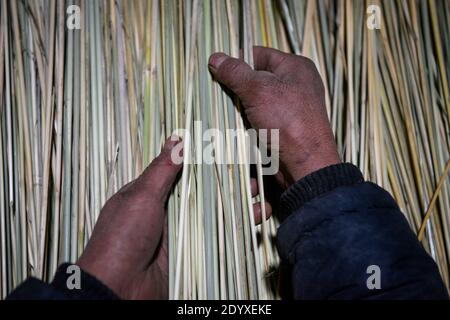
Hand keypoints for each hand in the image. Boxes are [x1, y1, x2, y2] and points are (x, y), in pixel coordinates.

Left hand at [76, 137, 271, 298]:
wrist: (118, 290)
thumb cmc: (122, 238)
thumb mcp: (140, 197)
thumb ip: (161, 170)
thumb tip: (176, 140)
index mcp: (151, 194)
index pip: (184, 171)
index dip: (208, 163)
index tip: (231, 154)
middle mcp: (167, 211)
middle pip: (204, 192)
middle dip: (229, 185)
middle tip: (253, 178)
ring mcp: (179, 233)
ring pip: (214, 214)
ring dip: (238, 206)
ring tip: (261, 198)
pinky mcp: (190, 253)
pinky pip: (216, 237)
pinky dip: (236, 229)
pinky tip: (254, 221)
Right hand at [208, 46, 340, 186]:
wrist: (304, 164)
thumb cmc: (287, 120)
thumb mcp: (259, 90)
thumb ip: (236, 73)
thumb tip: (215, 58)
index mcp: (295, 67)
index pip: (259, 54)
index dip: (237, 60)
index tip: (217, 70)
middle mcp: (294, 84)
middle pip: (255, 78)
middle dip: (236, 88)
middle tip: (218, 93)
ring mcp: (288, 107)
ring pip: (253, 101)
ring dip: (238, 108)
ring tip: (224, 111)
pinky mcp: (281, 127)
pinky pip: (257, 119)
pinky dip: (245, 122)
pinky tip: (234, 126)